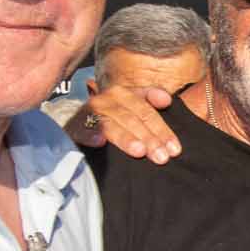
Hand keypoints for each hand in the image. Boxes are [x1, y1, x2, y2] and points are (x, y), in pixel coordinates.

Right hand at [69, 84, 183, 162]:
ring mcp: (90, 111)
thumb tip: (167, 100)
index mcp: (124, 93)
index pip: (147, 112)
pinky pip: (83, 129)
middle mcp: (107, 99)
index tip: (174, 149)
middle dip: (149, 139)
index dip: (162, 130)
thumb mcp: (132, 107)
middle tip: (161, 157)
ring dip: (125, 138)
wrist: (79, 122)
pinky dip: (90, 134)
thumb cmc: (114, 118)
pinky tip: (99, 142)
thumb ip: (150, 101)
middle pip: (132, 119)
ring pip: (111, 124)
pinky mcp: (75, 125)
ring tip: (139, 151)